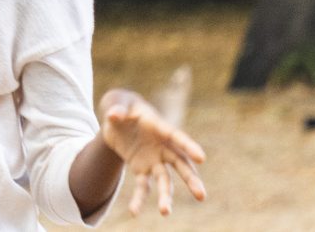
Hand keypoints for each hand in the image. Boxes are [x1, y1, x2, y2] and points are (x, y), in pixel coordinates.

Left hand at [99, 89, 207, 215]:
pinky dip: (139, 199)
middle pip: (180, 164)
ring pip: (165, 180)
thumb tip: (113, 115)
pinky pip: (143, 186)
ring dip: (166, 196)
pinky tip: (134, 211)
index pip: (177, 137)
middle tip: (201, 196)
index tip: (201, 158)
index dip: (189, 146)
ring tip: (165, 212)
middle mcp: (163, 147)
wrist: (118, 118)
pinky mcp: (142, 169)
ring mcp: (154, 160)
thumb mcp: (117, 104)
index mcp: (160, 128)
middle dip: (191, 179)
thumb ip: (117, 110)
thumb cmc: (123, 107)